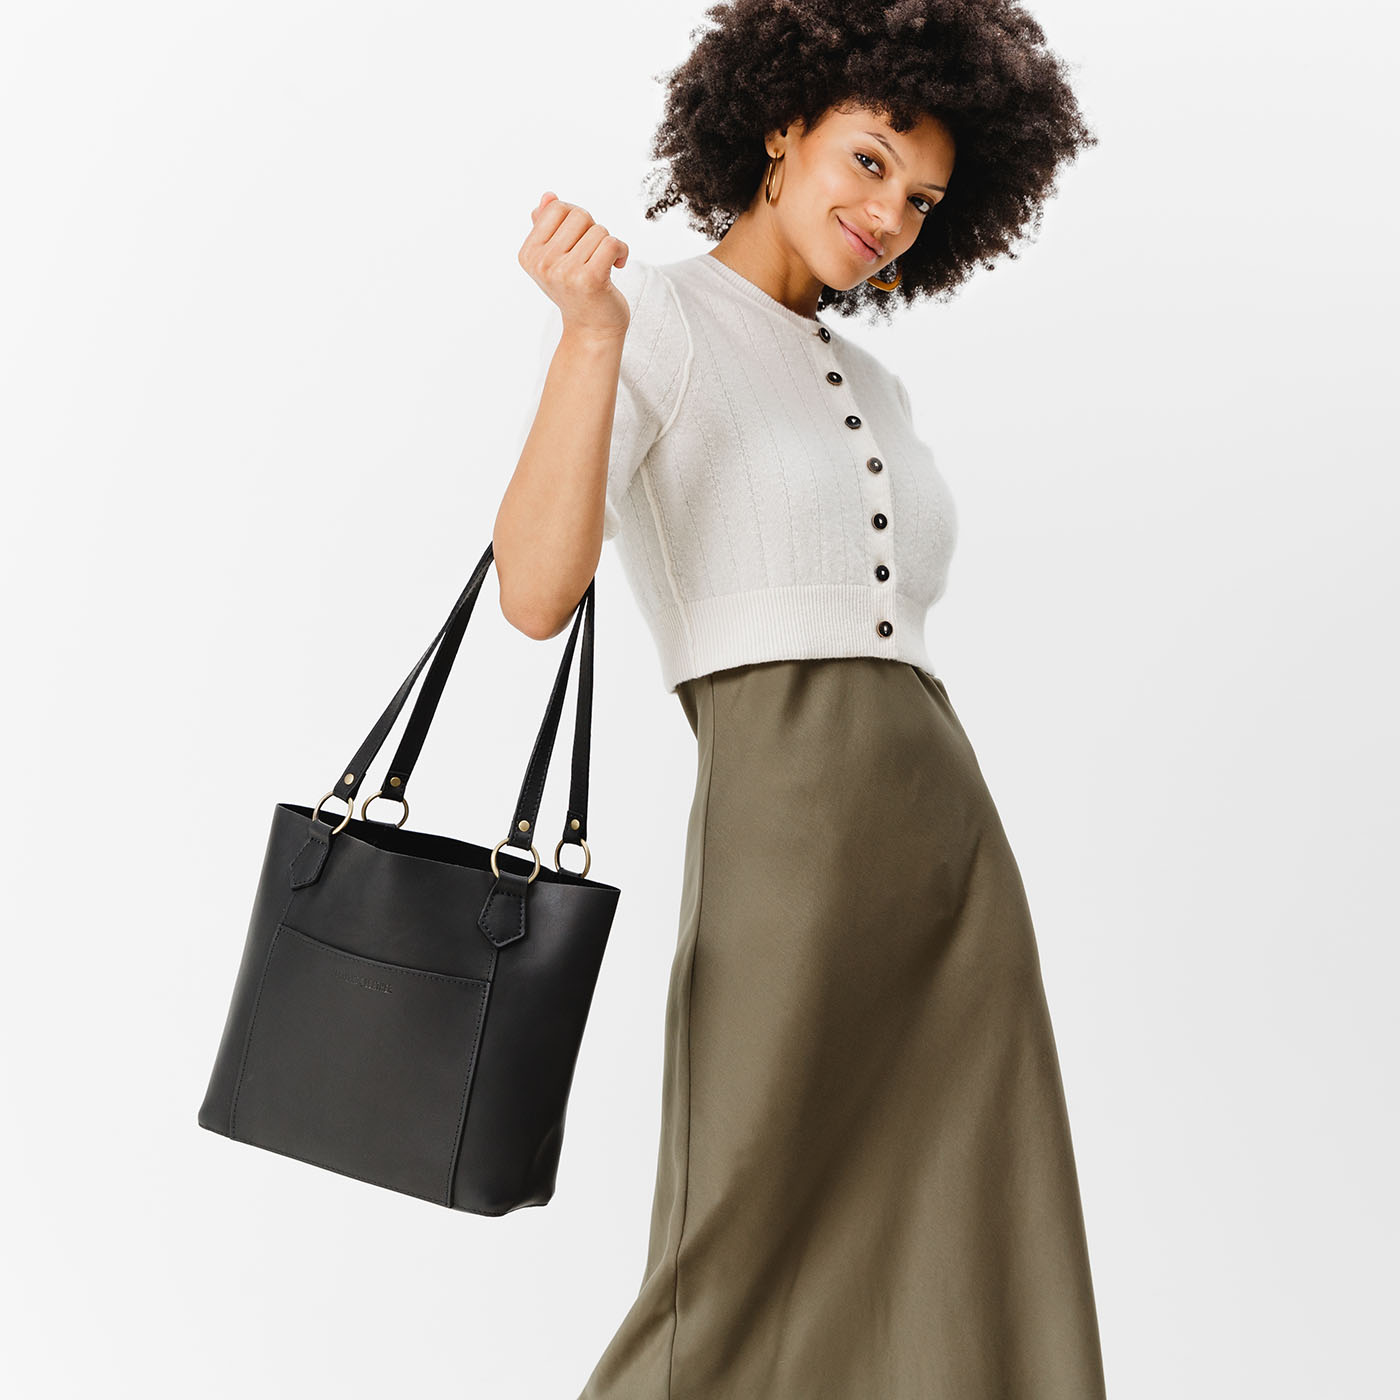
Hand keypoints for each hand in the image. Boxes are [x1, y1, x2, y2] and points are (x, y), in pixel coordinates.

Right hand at [519, 192, 630, 340]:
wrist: (591, 329)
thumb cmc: (575, 291)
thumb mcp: (555, 258)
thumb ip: (548, 226)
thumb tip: (548, 196)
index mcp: (529, 254)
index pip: (557, 208)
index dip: (575, 220)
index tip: (579, 241)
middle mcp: (543, 264)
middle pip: (579, 215)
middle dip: (592, 230)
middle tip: (592, 255)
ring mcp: (564, 272)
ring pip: (599, 230)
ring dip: (607, 244)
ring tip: (603, 264)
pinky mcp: (589, 279)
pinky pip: (612, 243)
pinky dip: (622, 250)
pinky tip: (618, 264)